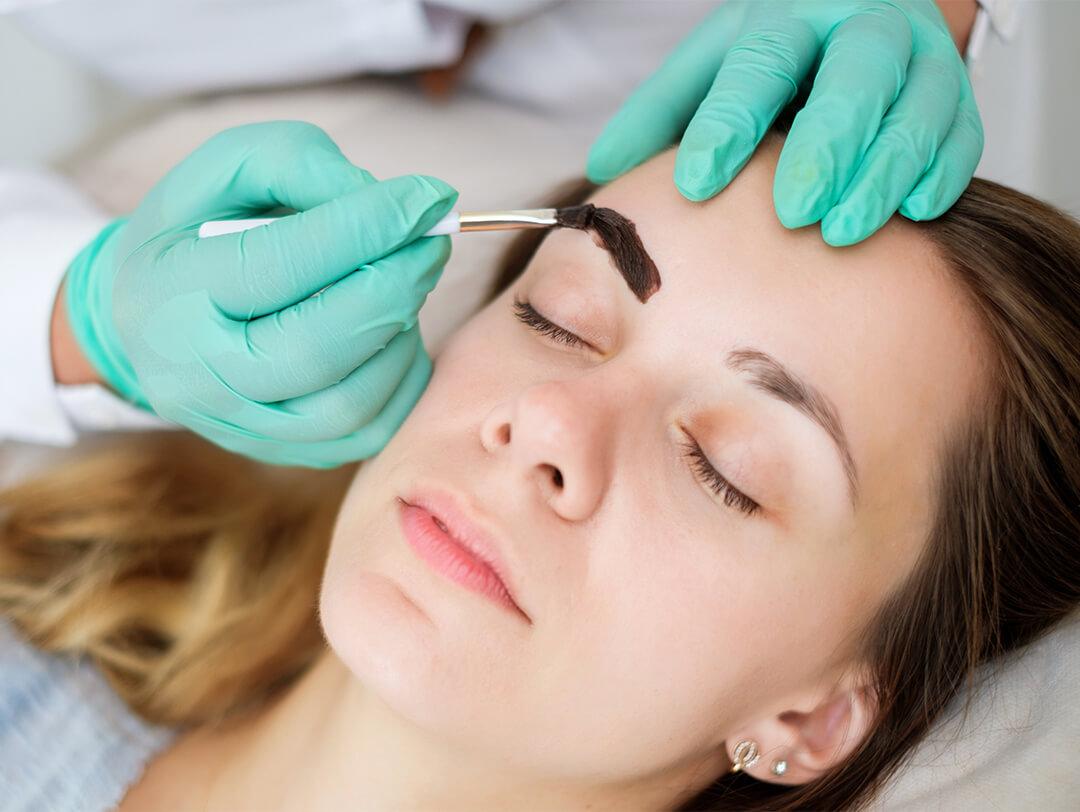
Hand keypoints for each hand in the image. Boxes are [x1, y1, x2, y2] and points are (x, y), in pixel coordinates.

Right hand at [64, 121, 457, 466]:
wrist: (151, 322)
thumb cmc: (197, 234)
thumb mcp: (222, 171)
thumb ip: (293, 163)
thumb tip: (374, 196)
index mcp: (174, 293)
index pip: (280, 264)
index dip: (365, 228)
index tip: (427, 196)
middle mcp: (201, 375)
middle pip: (317, 347)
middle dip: (394, 285)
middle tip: (431, 241)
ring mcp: (243, 426)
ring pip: (350, 400)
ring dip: (400, 334)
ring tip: (403, 284)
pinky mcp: (286, 451)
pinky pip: (370, 429)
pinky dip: (402, 377)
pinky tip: (395, 332)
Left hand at [586, 1, 982, 245]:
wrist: (860, 17)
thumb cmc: (778, 56)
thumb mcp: (711, 67)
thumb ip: (660, 114)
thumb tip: (603, 169)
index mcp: (790, 17)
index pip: (758, 63)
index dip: (728, 122)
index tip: (695, 183)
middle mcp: (862, 28)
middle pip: (855, 76)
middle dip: (826, 145)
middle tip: (791, 211)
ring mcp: (919, 61)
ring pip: (918, 108)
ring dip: (883, 172)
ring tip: (841, 230)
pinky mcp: (956, 100)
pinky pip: (962, 135)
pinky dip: (940, 173)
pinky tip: (913, 211)